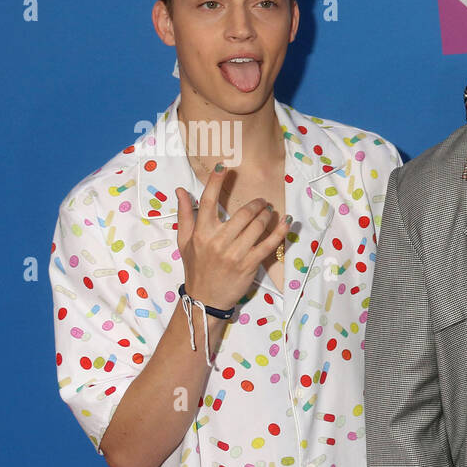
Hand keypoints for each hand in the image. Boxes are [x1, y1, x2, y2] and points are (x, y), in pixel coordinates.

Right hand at [176, 167, 289, 310]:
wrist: (205, 298)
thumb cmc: (196, 267)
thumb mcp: (184, 241)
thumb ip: (185, 215)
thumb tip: (180, 191)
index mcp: (201, 233)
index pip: (208, 202)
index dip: (215, 183)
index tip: (224, 168)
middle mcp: (218, 241)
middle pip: (241, 214)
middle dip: (255, 204)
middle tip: (262, 201)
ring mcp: (235, 253)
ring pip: (256, 227)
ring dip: (266, 215)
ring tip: (270, 210)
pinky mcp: (249, 265)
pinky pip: (268, 244)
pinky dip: (279, 232)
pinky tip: (285, 222)